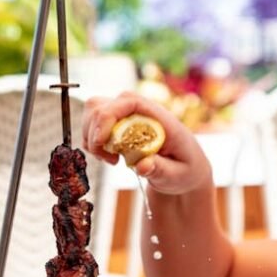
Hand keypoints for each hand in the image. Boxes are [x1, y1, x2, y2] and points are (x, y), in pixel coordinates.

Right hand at [82, 92, 211, 195]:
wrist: (185, 170)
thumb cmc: (185, 170)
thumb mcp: (178, 175)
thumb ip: (162, 170)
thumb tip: (143, 166)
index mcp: (159, 118)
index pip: (129, 100)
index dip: (109, 115)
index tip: (101, 141)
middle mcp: (140, 112)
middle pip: (104, 104)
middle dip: (96, 132)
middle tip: (109, 160)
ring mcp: (128, 117)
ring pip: (94, 111)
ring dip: (91, 137)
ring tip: (110, 159)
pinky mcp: (118, 125)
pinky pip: (94, 124)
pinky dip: (92, 142)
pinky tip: (108, 157)